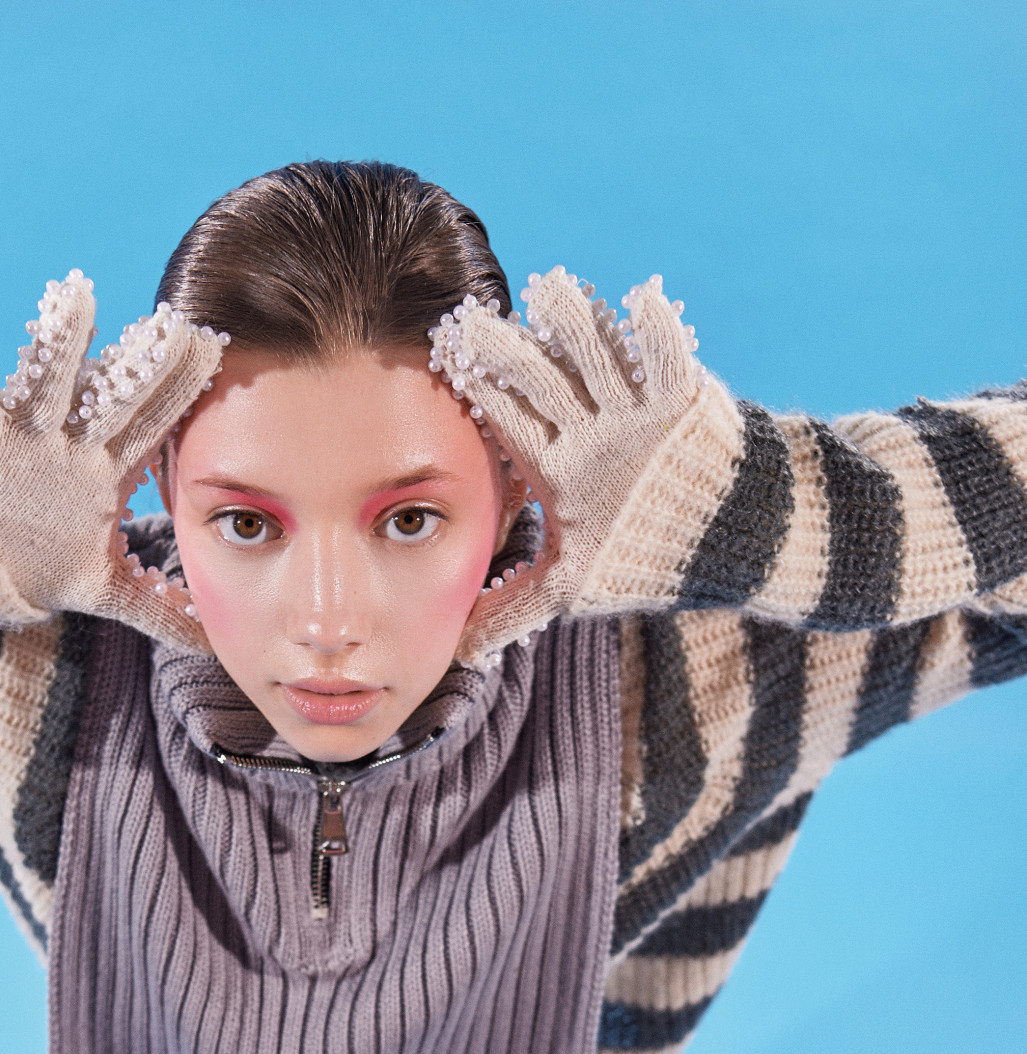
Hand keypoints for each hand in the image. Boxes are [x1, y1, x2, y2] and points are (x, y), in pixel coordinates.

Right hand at [0, 271, 224, 644]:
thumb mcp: (104, 589)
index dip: (180, 388)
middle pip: (111, 395)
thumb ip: (158, 610)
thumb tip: (212, 643)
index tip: (214, 346)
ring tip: (75, 292)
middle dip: (138, 360)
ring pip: (46, 382)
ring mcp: (23, 438)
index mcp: (106, 468)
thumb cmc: (41, 563)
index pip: (153, 423)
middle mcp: (69, 443)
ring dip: (60, 341)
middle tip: (170, 320)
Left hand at [433, 269, 708, 661]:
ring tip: (552, 287)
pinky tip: (642, 299)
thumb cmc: (641, 560)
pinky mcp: (681, 395)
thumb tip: (461, 651)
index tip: (446, 362)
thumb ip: (514, 608)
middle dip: (512, 350)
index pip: (509, 418)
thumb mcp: (571, 587)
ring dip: (578, 322)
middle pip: (542, 378)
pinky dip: (659, 330)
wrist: (723, 539)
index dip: (481, 392)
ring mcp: (633, 405)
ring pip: (598, 354)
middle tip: (475, 319)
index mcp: (555, 461)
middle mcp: (587, 425)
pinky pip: (669, 356)